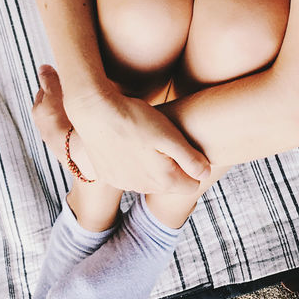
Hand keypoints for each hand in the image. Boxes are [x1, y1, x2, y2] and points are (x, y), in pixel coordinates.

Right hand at [67, 80, 210, 195]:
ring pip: (148, 180)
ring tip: (145, 139)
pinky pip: (128, 175)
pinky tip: (127, 143)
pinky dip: (131, 163)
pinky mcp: (107, 176)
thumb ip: (190, 158)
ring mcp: (123, 183)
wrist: (93, 111)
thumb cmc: (134, 118)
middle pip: (169, 184)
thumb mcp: (169, 134)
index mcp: (163, 179)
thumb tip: (205, 174)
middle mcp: (143, 187)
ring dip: (151, 165)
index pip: (191, 185)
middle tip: (165, 140)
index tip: (185, 148)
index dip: (192, 167)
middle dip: (172, 166)